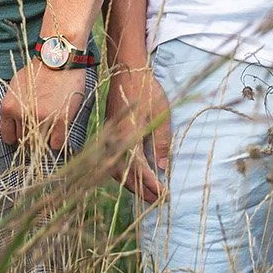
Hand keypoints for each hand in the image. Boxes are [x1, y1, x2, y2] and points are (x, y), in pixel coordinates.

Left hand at [0, 60, 90, 151]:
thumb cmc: (38, 70)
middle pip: (24, 141)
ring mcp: (42, 118)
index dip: (16, 137)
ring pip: (39, 144)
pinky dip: (57, 141)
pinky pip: (55, 144)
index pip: (8, 136)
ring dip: (44, 140)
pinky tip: (58, 133)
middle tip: (40, 130)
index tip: (24, 135)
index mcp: (9, 108)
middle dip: (31, 138)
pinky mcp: (60, 120)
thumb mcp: (16, 86)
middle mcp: (22, 115)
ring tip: (49, 130)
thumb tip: (13, 123)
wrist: (58, 58)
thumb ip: (13, 105)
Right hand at [105, 65, 170, 201]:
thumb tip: (162, 168)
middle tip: (156, 201)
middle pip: (124, 175)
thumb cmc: (146, 90)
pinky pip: (113, 160)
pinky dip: (123, 172)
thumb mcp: (160, 115)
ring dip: (130, 184)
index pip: (139, 171)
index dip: (151, 185)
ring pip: (116, 170)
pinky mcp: (109, 134)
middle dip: (140, 190)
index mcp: (128, 138)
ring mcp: (109, 138)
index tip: (164, 194)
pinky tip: (132, 174)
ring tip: (145, 192)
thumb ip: (161, 143)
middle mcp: (115, 142)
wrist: (127, 71)